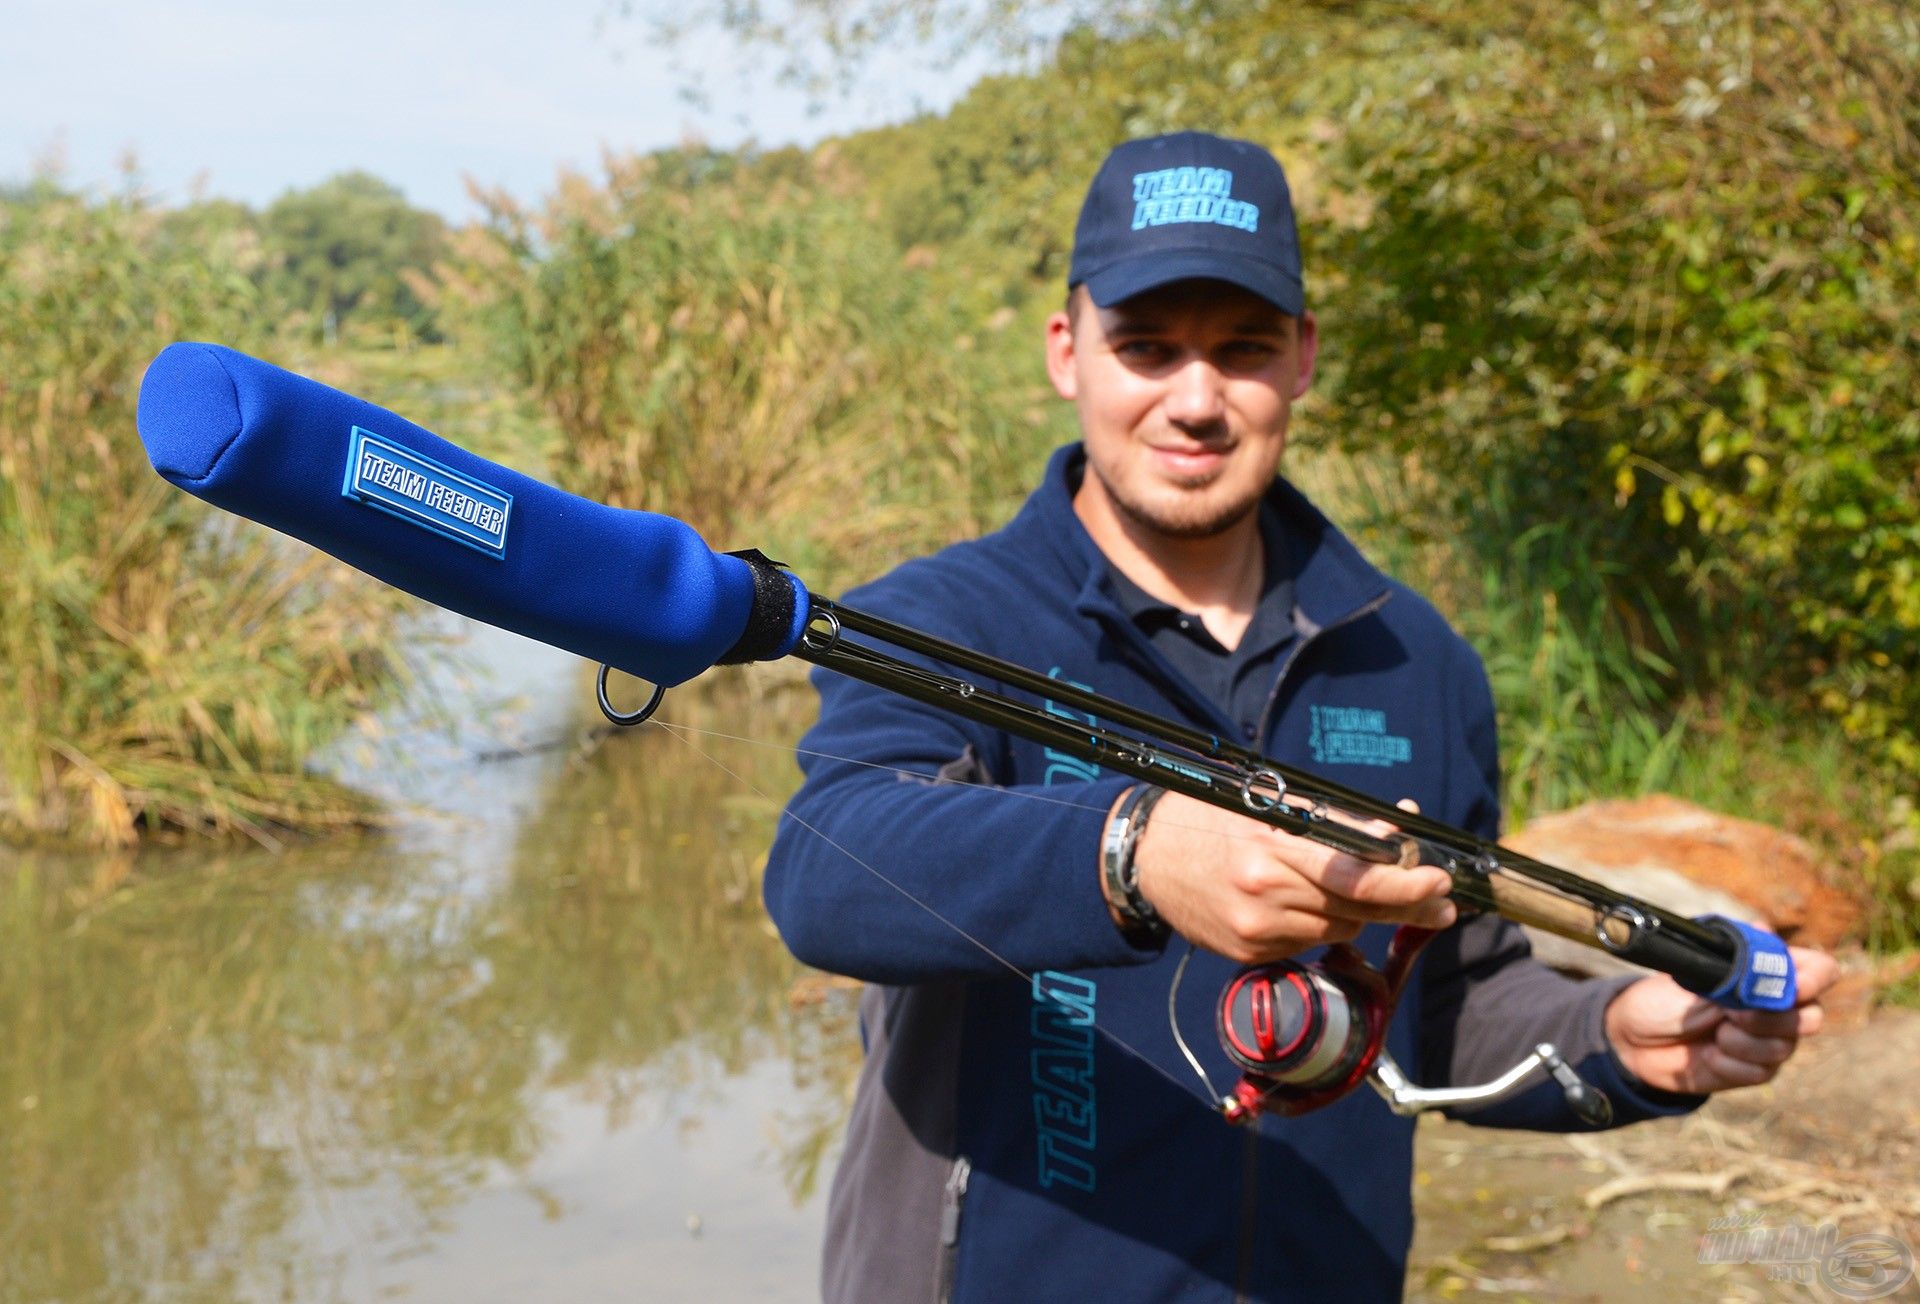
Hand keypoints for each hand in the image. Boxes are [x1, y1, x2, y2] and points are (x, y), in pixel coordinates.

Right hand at [1111, 790, 1456, 963]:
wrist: (1144, 857)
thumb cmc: (1210, 818)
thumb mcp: (1269, 805)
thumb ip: (1334, 824)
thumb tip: (1396, 838)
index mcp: (1272, 849)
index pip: (1358, 878)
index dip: (1408, 884)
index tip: (1439, 881)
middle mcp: (1265, 896)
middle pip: (1359, 911)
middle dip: (1406, 905)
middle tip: (1439, 902)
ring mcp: (1257, 931)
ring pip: (1340, 929)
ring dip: (1358, 911)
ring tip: (1352, 888)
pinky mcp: (1250, 953)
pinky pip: (1309, 943)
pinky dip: (1320, 923)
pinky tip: (1305, 902)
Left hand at [1603, 946, 1838, 1094]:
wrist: (1636, 1038)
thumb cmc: (1665, 997)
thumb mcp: (1696, 972)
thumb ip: (1737, 962)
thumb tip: (1766, 930)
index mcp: (1770, 974)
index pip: (1823, 971)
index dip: (1816, 979)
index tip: (1792, 986)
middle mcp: (1779, 1009)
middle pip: (1812, 1017)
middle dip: (1769, 1017)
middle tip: (1730, 1012)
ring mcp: (1770, 1041)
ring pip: (1783, 1047)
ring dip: (1741, 1041)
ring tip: (1712, 1032)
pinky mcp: (1754, 1071)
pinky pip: (1760, 1071)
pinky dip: (1728, 1061)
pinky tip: (1708, 1054)